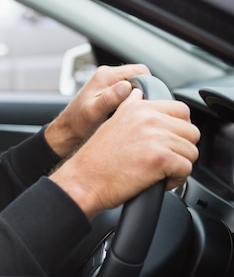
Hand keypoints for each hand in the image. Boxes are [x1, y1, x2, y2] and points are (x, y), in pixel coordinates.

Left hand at [45, 64, 150, 157]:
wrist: (67, 131)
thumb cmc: (77, 123)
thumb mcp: (93, 112)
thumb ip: (110, 98)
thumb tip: (126, 87)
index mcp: (105, 75)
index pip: (140, 71)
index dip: (148, 85)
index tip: (145, 102)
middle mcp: (107, 75)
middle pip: (140, 77)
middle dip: (144, 92)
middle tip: (140, 110)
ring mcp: (108, 83)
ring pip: (135, 86)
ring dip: (138, 98)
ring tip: (131, 113)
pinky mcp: (109, 92)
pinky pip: (129, 93)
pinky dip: (132, 102)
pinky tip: (126, 113)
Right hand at [50, 88, 199, 218]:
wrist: (84, 179)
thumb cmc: (96, 158)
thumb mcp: (112, 121)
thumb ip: (131, 106)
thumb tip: (140, 94)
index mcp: (139, 107)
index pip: (181, 110)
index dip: (179, 129)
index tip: (169, 141)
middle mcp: (148, 118)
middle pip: (191, 132)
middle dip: (181, 148)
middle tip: (164, 158)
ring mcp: (155, 137)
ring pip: (191, 152)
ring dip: (179, 165)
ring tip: (159, 171)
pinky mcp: (160, 158)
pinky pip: (186, 169)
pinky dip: (176, 179)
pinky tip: (159, 181)